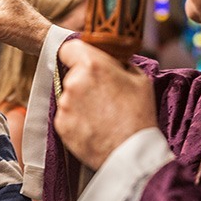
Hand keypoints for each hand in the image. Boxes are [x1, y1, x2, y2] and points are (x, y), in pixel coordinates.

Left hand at [55, 40, 156, 169]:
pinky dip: (76, 119)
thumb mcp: (139, 78)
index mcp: (92, 65)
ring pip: (68, 95)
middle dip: (84, 80)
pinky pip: (66, 115)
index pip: (69, 48)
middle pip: (71, 74)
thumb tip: (110, 60)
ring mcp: (64, 105)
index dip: (77, 54)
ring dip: (80, 101)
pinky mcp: (60, 125)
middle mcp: (73, 82)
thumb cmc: (139, 115)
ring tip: (102, 114)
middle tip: (103, 94)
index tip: (84, 61)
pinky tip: (94, 126)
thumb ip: (118, 63)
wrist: (132, 153)